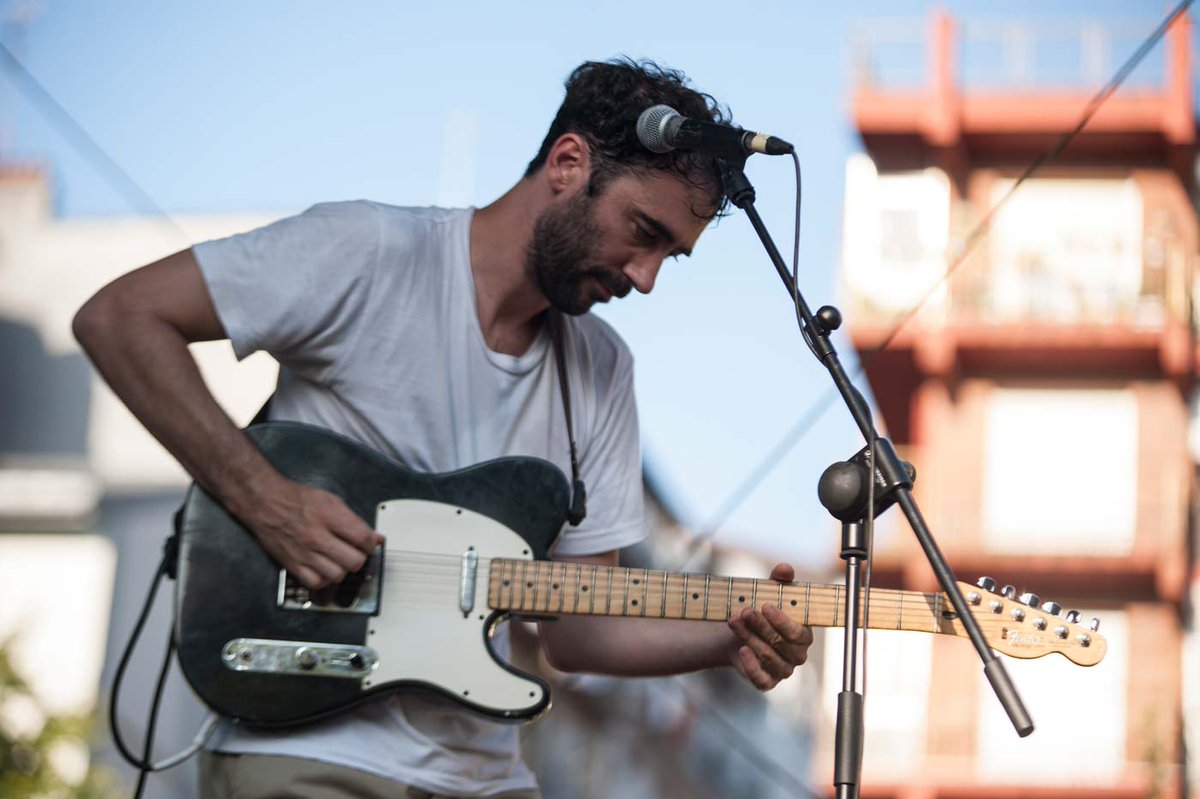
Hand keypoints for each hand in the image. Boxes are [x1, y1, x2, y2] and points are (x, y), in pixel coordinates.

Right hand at [245, 477, 383, 589]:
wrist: (265, 503)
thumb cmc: (298, 499)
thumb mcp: (331, 500)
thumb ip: (354, 520)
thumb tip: (374, 538)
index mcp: (330, 516)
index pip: (363, 539)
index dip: (372, 545)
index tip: (370, 545)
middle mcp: (317, 536)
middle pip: (353, 561)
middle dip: (359, 559)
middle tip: (355, 553)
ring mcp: (304, 553)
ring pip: (336, 575)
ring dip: (342, 570)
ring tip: (338, 561)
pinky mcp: (292, 564)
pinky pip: (316, 583)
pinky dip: (324, 580)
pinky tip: (323, 570)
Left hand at [727, 563, 812, 690]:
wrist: (738, 632)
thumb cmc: (760, 610)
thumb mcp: (769, 591)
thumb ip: (780, 580)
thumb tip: (785, 568)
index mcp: (804, 635)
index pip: (797, 632)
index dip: (781, 620)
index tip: (765, 605)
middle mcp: (797, 655)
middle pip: (780, 644)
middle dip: (761, 627)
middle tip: (745, 612)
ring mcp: (783, 670)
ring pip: (768, 657)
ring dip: (750, 639)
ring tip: (735, 622)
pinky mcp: (767, 681)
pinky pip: (762, 680)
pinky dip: (751, 667)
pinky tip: (741, 650)